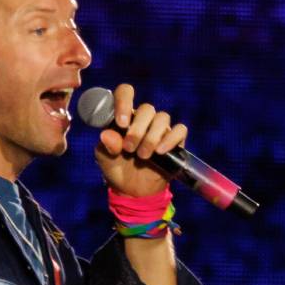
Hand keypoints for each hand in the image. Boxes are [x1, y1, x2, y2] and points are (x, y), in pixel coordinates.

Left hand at [93, 82, 185, 197]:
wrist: (133, 192)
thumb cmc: (116, 169)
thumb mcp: (105, 158)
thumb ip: (106, 145)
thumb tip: (107, 134)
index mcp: (124, 116)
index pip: (126, 93)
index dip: (124, 102)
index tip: (121, 123)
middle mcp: (143, 119)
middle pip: (147, 108)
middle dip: (137, 130)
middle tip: (129, 149)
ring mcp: (160, 129)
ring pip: (162, 118)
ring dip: (151, 137)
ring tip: (142, 155)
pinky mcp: (175, 142)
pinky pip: (180, 130)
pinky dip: (170, 139)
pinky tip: (160, 152)